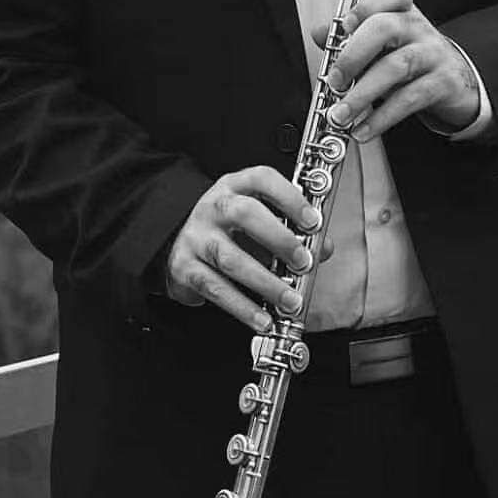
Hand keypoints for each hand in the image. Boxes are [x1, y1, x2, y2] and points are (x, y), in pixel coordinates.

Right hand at [165, 166, 329, 333]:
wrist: (175, 243)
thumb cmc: (226, 230)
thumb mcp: (256, 220)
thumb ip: (291, 231)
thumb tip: (322, 249)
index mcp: (234, 187)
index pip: (261, 179)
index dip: (290, 197)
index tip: (313, 222)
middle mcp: (213, 207)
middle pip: (244, 213)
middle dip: (279, 239)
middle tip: (303, 262)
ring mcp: (196, 237)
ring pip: (230, 257)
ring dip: (265, 282)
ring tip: (290, 300)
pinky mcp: (185, 268)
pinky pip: (216, 288)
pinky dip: (243, 307)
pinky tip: (262, 318)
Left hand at [312, 0, 479, 142]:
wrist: (458, 82)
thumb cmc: (413, 59)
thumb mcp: (383, 45)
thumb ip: (350, 38)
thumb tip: (319, 32)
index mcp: (402, 12)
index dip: (367, 6)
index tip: (345, 25)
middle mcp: (419, 28)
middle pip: (385, 28)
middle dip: (353, 55)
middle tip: (334, 81)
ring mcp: (434, 54)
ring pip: (396, 66)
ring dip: (362, 94)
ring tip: (341, 114)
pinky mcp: (443, 83)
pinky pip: (409, 99)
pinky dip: (381, 118)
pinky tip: (363, 129)